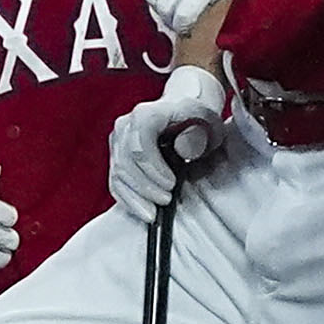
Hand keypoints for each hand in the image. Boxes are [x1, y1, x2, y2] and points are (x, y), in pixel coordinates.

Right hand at [110, 64, 227, 223]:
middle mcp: (126, 125)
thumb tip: (182, 149)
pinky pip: (115, 182)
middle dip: (145, 187)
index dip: (153, 169)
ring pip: (118, 174)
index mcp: (146, 114)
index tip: (171, 184)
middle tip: (166, 201)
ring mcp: (118, 141)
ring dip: (136, 197)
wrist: (186, 111)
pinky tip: (143, 211)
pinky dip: (128, 199)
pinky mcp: (116, 155)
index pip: (139, 145)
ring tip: (155, 212)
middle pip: (126, 162)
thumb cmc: (198, 119)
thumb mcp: (208, 124)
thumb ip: (197, 136)